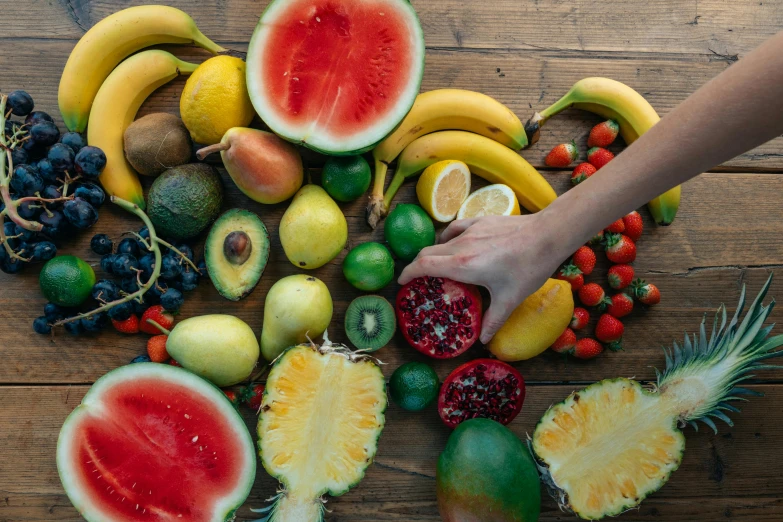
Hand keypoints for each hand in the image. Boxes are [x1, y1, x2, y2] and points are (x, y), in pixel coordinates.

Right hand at [398, 213, 564, 343]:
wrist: (547, 235)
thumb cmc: (528, 268)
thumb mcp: (510, 299)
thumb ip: (493, 320)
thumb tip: (483, 340)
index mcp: (463, 265)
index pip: (423, 266)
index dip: (407, 273)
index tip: (401, 282)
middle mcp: (461, 245)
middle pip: (427, 252)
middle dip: (417, 265)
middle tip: (417, 279)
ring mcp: (470, 230)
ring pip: (441, 240)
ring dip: (433, 252)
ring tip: (437, 264)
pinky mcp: (481, 220)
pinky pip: (455, 228)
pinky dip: (448, 238)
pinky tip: (455, 244)